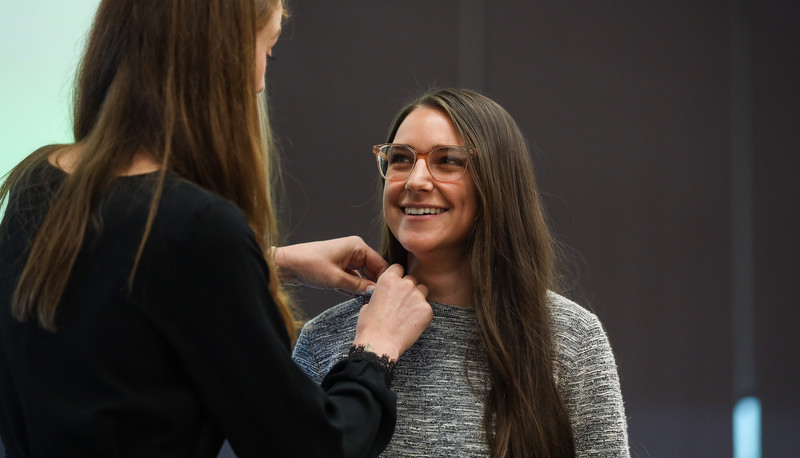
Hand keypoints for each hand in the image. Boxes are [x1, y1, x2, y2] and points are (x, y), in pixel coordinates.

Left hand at [273, 236, 389, 294]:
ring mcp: (346, 258)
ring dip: (361, 288)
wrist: (286, 265)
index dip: (383, 280)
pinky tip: (353, 298)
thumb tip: (374, 292)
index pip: (380, 264)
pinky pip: (352, 278)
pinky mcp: (339, 266)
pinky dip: (352, 288)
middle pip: (372, 270)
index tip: (385, 295)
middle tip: (375, 302)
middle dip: (372, 285)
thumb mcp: (335, 279)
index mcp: (357, 246)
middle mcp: (354, 250)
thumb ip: (357, 286)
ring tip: (364, 301)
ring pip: (362, 276)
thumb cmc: (308, 265)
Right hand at [352, 264, 432, 360]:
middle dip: (408, 289)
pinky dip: (422, 314)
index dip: (398, 277)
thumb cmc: (370, 327)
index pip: (399, 268)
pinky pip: (427, 307)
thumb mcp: (368, 304)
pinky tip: (413, 324)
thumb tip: (384, 297)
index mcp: (388, 279)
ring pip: (422, 291)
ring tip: (409, 313)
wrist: (379, 344)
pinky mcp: (427, 310)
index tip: (397, 285)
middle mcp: (404, 284)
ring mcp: (417, 296)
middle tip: (402, 303)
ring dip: (417, 298)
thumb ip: (380, 295)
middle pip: (412, 280)